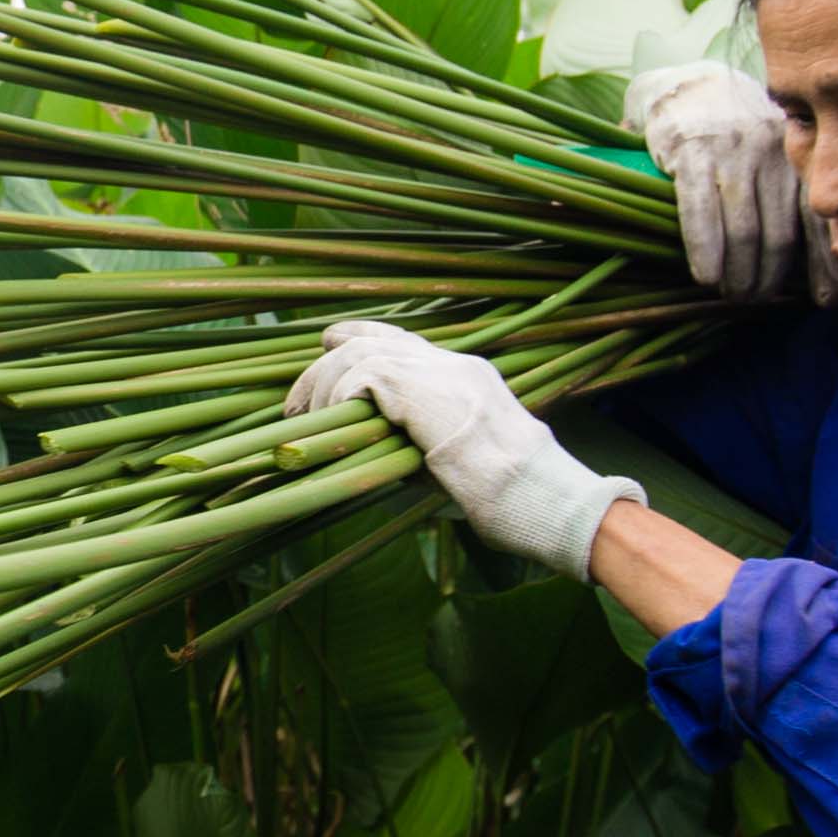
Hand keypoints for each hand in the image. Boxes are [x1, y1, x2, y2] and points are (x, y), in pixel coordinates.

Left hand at [284, 320, 637, 580]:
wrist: (539, 495)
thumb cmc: (512, 499)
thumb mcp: (460, 462)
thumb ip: (422, 443)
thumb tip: (374, 451)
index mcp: (468, 376)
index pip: (403, 339)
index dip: (360, 337)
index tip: (330, 345)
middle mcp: (454, 364)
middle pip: (373, 339)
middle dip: (326, 365)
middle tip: (298, 401)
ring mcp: (441, 372)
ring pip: (359, 354)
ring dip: (323, 386)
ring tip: (303, 419)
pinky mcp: (423, 390)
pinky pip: (360, 377)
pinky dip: (336, 398)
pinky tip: (329, 424)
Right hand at [629, 61, 837, 302]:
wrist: (689, 85)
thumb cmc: (739, 134)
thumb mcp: (778, 154)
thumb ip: (798, 193)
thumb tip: (834, 256)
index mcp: (799, 153)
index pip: (820, 218)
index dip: (825, 264)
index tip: (828, 299)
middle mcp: (773, 150)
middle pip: (781, 233)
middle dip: (772, 278)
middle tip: (761, 301)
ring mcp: (732, 149)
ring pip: (745, 229)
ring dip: (741, 274)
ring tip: (736, 295)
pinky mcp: (691, 150)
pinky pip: (702, 212)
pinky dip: (706, 251)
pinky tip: (707, 276)